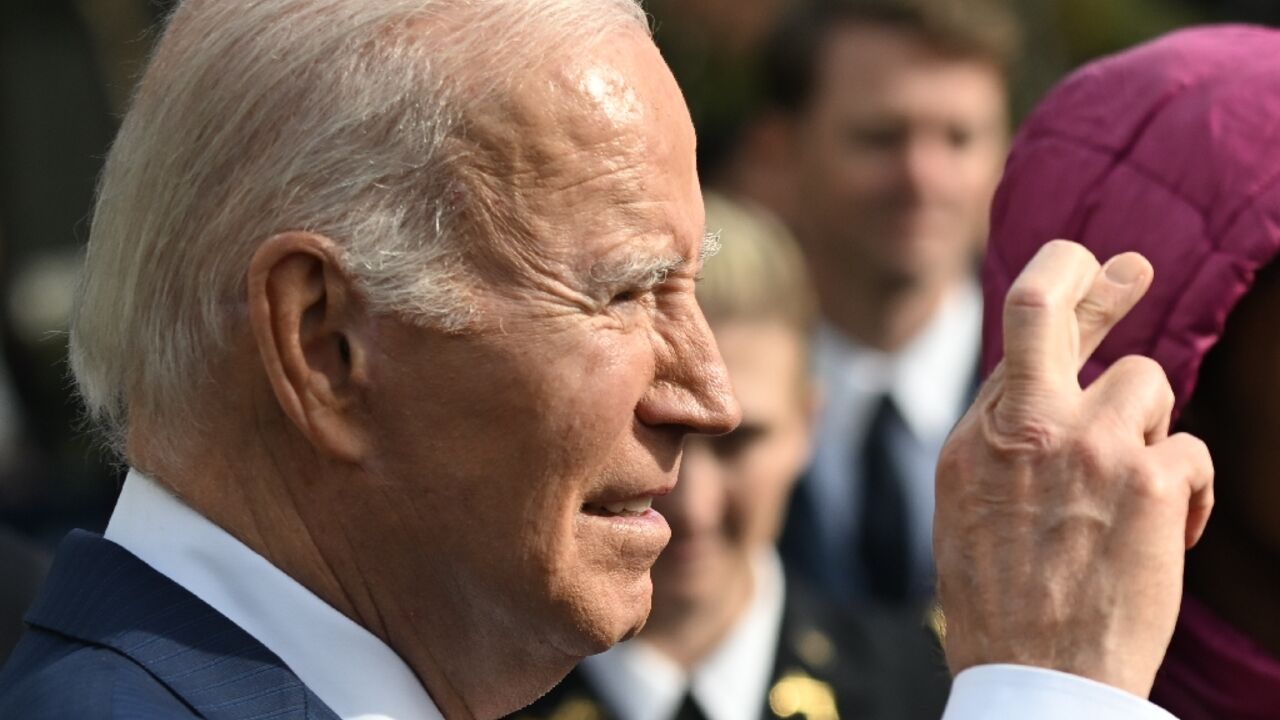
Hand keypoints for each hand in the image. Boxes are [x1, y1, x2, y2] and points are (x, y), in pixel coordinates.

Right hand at [934, 240, 1213, 696]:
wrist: (1036, 677)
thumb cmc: (1005, 607)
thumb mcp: (973, 511)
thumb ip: (1006, 443)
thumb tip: (1051, 389)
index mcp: (974, 438)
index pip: (1015, 340)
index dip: (1063, 293)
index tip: (1094, 268)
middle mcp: (1023, 426)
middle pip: (1045, 303)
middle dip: (1088, 276)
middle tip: (1131, 267)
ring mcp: (1085, 446)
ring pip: (1145, 380)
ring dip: (1151, 428)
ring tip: (1138, 488)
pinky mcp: (1146, 481)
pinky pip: (1188, 451)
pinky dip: (1186, 492)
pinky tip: (1165, 535)